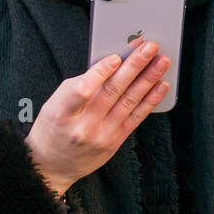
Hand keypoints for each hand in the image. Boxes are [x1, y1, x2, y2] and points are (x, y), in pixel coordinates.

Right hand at [24, 41, 170, 199]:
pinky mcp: (115, 141)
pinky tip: (161, 85)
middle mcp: (84, 126)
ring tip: (162, 61)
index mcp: (62, 113)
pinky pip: (137, 117)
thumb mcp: (55, 104)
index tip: (115, 57)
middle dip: (134, 66)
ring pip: (129, 102)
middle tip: (149, 48)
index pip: (81, 92)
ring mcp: (102, 135)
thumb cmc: (54, 127)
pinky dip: (150, 100)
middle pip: (112, 92)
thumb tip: (112, 63)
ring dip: (148, 79)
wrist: (52, 165)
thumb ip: (80, 85)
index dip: (99, 74)